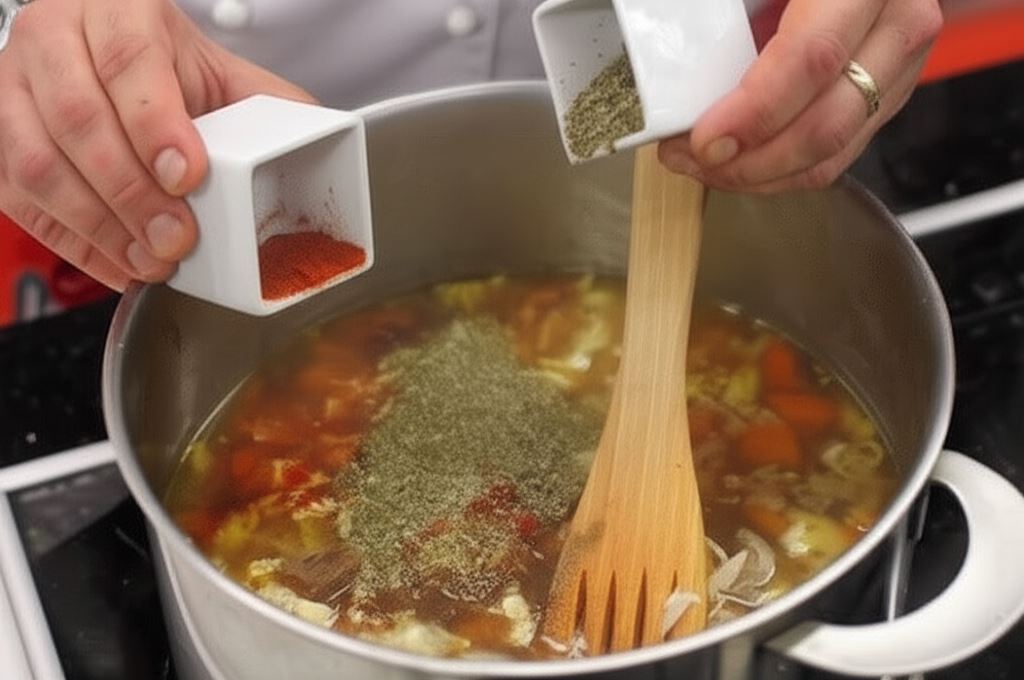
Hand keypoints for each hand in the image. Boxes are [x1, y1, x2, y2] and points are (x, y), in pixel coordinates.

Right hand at [0, 0, 313, 289]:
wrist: (111, 54)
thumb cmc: (169, 67)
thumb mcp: (225, 72)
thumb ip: (270, 106)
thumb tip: (323, 151)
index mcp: (117, 10)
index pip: (128, 61)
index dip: (156, 124)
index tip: (189, 176)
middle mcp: (54, 38)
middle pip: (78, 117)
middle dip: (131, 193)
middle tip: (176, 239)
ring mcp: (13, 86)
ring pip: (34, 161)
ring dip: (98, 226)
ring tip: (151, 261)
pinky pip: (16, 198)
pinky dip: (72, 242)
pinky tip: (119, 264)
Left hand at [658, 0, 943, 192]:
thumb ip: (733, 7)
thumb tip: (676, 40)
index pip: (813, 59)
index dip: (756, 111)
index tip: (704, 139)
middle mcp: (898, 26)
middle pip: (827, 123)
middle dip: (750, 161)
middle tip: (692, 160)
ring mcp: (899, 67)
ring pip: (834, 152)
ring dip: (760, 175)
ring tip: (702, 167)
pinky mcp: (887, 95)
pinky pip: (836, 153)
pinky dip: (780, 169)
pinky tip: (736, 162)